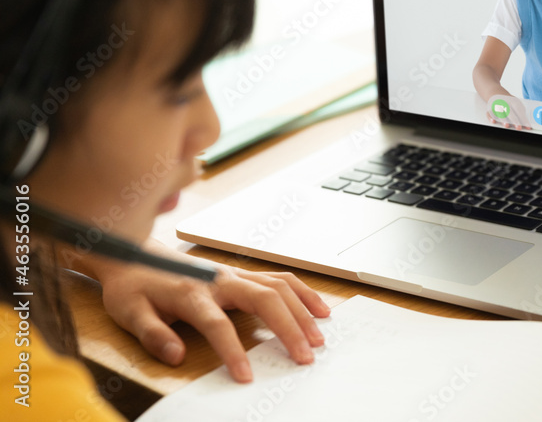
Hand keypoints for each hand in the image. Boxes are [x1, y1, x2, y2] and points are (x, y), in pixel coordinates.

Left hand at [90, 241, 329, 382]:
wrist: (136, 256)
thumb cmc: (134, 287)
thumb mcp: (131, 314)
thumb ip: (153, 335)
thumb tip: (176, 356)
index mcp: (191, 293)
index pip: (217, 324)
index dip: (233, 351)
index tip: (246, 376)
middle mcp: (219, 280)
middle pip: (265, 299)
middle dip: (289, 328)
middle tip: (305, 356)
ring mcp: (235, 274)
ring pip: (279, 286)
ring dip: (302, 311)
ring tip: (319, 337)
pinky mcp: (243, 274)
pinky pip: (281, 279)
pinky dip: (303, 293)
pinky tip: (319, 309)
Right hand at [485, 94, 531, 129]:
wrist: (496, 93)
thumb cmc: (509, 102)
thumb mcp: (517, 104)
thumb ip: (522, 114)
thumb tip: (527, 125)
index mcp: (513, 101)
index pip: (519, 111)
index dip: (524, 119)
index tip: (528, 127)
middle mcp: (505, 102)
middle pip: (510, 112)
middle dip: (515, 120)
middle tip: (518, 127)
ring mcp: (497, 105)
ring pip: (500, 112)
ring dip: (503, 119)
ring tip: (507, 125)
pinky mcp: (490, 108)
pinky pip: (489, 113)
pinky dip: (491, 117)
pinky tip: (493, 121)